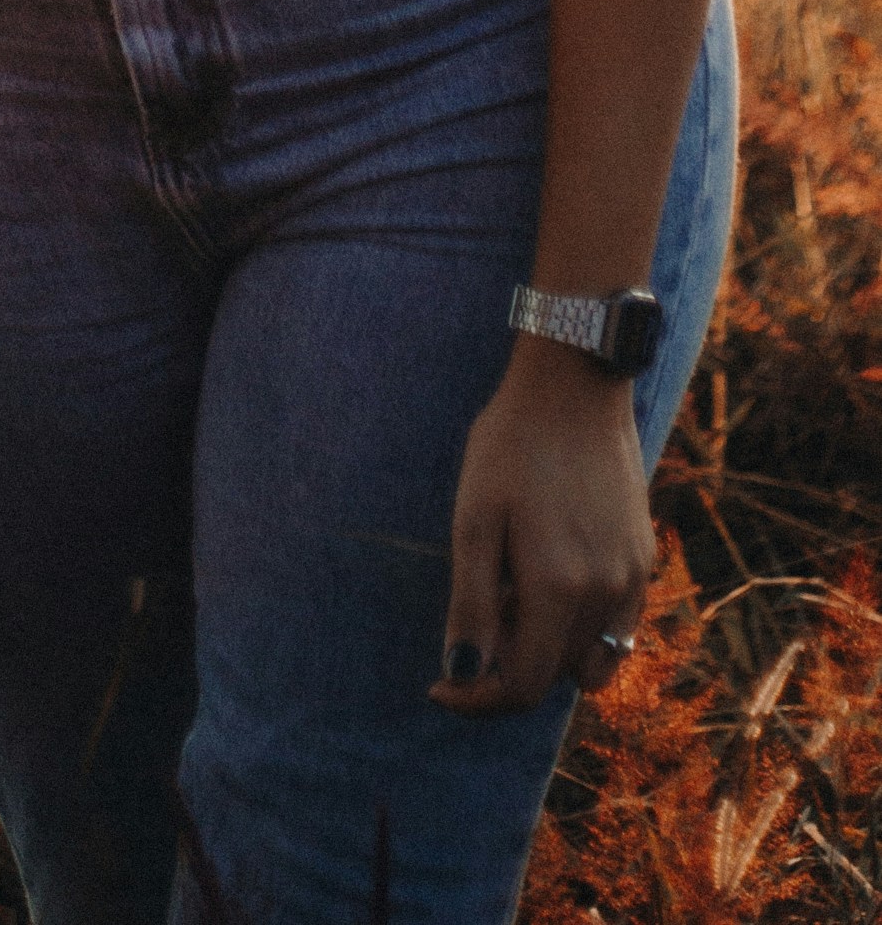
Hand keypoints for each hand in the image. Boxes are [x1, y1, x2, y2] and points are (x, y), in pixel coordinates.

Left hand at [433, 343, 655, 715]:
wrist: (574, 387)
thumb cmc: (512, 445)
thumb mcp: (474, 518)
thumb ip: (470, 603)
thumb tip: (462, 675)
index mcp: (558, 588)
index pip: (521, 685)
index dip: (477, 699)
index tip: (440, 687)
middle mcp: (605, 596)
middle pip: (552, 677)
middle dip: (504, 672)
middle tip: (470, 626)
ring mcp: (632, 581)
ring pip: (587, 660)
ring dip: (545, 654)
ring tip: (509, 599)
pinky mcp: (645, 562)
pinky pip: (616, 631)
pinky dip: (581, 633)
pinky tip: (550, 587)